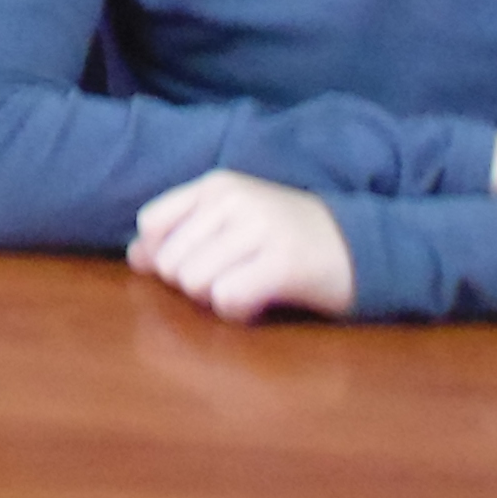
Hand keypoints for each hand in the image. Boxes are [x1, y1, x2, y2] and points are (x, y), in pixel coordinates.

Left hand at [129, 169, 355, 322]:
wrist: (362, 245)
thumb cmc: (286, 237)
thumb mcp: (232, 222)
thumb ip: (182, 234)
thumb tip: (134, 257)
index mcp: (217, 185)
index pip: (152, 223)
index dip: (162, 255)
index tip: (196, 263)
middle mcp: (236, 200)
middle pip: (170, 262)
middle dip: (192, 283)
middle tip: (231, 278)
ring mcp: (261, 229)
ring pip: (195, 282)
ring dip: (216, 298)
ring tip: (249, 286)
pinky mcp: (284, 263)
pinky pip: (228, 299)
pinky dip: (238, 312)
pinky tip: (260, 301)